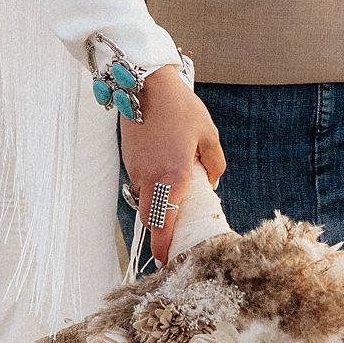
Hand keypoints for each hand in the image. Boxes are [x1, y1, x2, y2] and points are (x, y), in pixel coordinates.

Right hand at [119, 69, 226, 266]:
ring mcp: (135, 169)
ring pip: (143, 200)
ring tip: (175, 198)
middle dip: (160, 232)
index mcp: (174, 177)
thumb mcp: (209, 134)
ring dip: (156, 206)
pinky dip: (150, 186)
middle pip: (150, 219)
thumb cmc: (180, 107)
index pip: (164, 224)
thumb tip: (212, 182)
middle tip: (174, 236)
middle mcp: (151, 178)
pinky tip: (164, 172)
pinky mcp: (128, 158)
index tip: (168, 260)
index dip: (164, 247)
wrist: (145, 82)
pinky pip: (139, 182)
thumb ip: (215, 163)